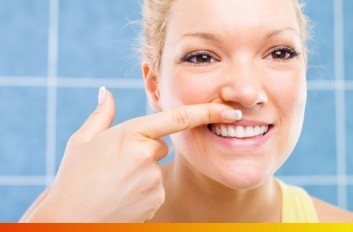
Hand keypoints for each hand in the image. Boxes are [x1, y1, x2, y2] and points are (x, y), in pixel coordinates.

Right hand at [24, 87, 241, 221]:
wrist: (70, 218)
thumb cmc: (74, 176)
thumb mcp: (82, 141)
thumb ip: (101, 114)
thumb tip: (105, 91)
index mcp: (131, 133)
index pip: (177, 118)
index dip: (207, 112)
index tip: (230, 111)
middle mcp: (147, 155)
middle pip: (159, 146)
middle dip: (144, 150)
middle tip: (116, 164)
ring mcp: (154, 179)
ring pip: (156, 168)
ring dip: (141, 172)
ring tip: (115, 182)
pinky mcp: (156, 198)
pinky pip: (156, 187)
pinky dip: (143, 189)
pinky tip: (123, 195)